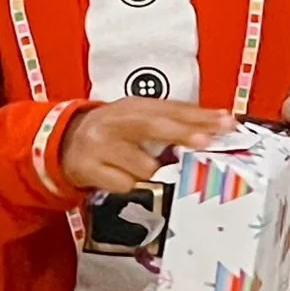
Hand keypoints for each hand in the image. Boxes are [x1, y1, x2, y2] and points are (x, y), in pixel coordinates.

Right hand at [60, 100, 234, 193]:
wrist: (64, 142)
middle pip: (153, 126)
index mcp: (133, 106)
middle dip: (181, 133)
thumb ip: (172, 121)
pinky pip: (124, 184)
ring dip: (149, 172)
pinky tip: (119, 175)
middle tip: (204, 141)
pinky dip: (127, 183)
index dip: (199, 116)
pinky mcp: (88, 167)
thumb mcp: (137, 118)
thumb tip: (214, 126)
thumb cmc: (111, 132)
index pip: (171, 108)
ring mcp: (101, 144)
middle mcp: (116, 121)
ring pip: (143, 166)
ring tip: (138, 166)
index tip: (225, 123)